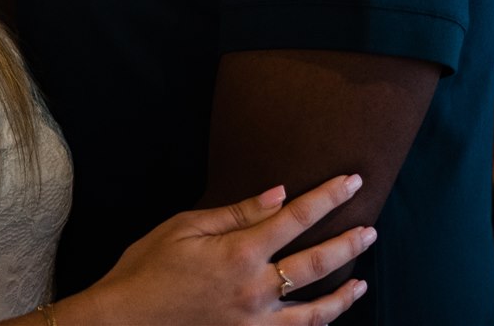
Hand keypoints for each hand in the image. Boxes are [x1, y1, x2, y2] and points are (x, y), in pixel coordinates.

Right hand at [65, 174, 373, 325]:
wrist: (122, 324)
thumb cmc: (146, 270)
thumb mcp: (184, 229)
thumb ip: (236, 213)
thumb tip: (279, 194)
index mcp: (239, 254)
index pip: (296, 218)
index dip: (328, 197)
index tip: (353, 182)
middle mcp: (254, 290)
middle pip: (316, 264)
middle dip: (348, 243)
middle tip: (370, 229)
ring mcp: (254, 324)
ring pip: (314, 312)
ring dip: (342, 295)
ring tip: (361, 282)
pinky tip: (324, 318)